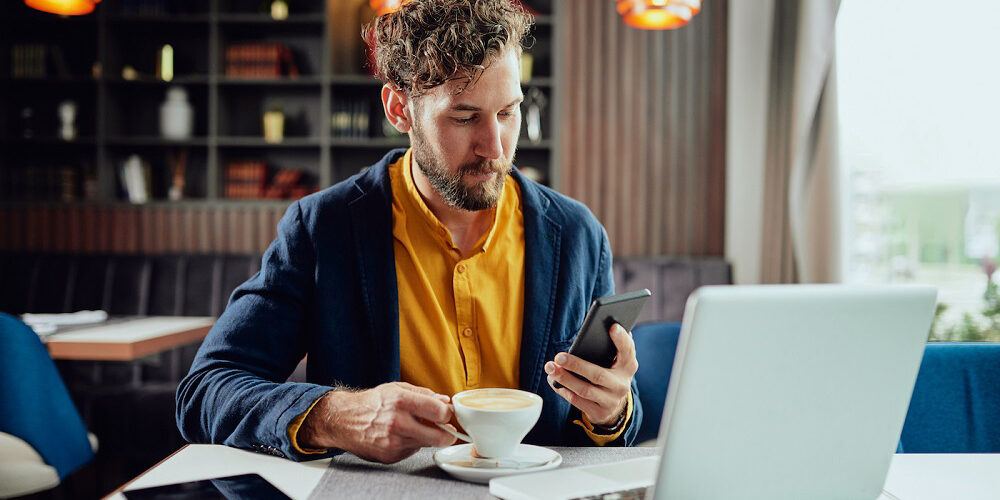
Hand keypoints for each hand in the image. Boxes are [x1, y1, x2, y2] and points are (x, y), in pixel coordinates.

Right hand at [298, 382, 457, 462]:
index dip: (448, 413)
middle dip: (448, 434)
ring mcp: (393, 442)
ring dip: (428, 437)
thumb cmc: (372, 403)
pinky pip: (412, 450)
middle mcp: (397, 423)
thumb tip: (445, 401)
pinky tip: (400, 435)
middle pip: (439, 436)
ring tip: (416, 427)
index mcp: (401, 401)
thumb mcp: (397, 389)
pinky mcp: (390, 456)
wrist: (344, 420)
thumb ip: (424, 394)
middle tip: (447, 430)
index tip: (447, 413)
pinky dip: (412, 443)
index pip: (439, 412)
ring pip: (427, 444)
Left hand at [545, 323, 637, 425]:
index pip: (628, 350)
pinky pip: (577, 401)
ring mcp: (611, 401)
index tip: (612, 326)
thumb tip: (604, 325)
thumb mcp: (615, 362)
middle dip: (576, 365)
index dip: (621, 339)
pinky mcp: (599, 413)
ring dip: (564, 378)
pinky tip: (553, 380)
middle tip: (558, 356)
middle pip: (598, 375)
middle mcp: (622, 385)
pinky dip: (563, 390)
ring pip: (584, 390)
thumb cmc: (609, 373)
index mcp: (628, 366)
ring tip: (550, 367)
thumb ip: (610, 347)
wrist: (613, 406)